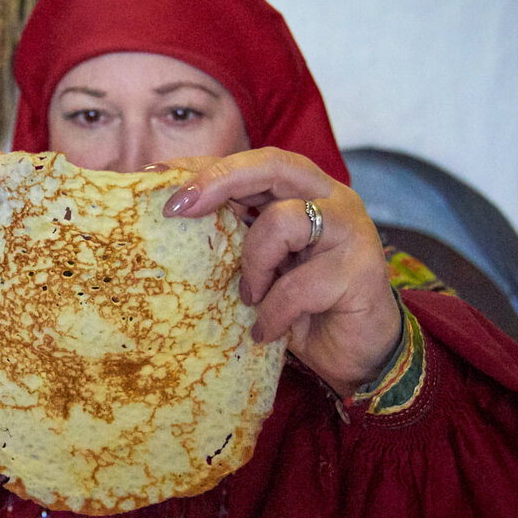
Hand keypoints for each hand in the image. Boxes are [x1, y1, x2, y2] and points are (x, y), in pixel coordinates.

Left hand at [162, 147, 400, 396]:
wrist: (359, 355)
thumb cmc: (304, 307)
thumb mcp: (264, 265)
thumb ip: (237, 235)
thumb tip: (175, 215)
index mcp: (305, 192)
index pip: (253, 162)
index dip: (206, 165)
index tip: (155, 174)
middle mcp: (332, 199)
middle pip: (273, 166)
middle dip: (218, 181)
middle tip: (177, 208)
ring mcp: (351, 231)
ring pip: (283, 221)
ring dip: (253, 265)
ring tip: (250, 297)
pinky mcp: (361, 271)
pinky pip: (297, 285)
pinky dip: (273, 312)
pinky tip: (268, 331)